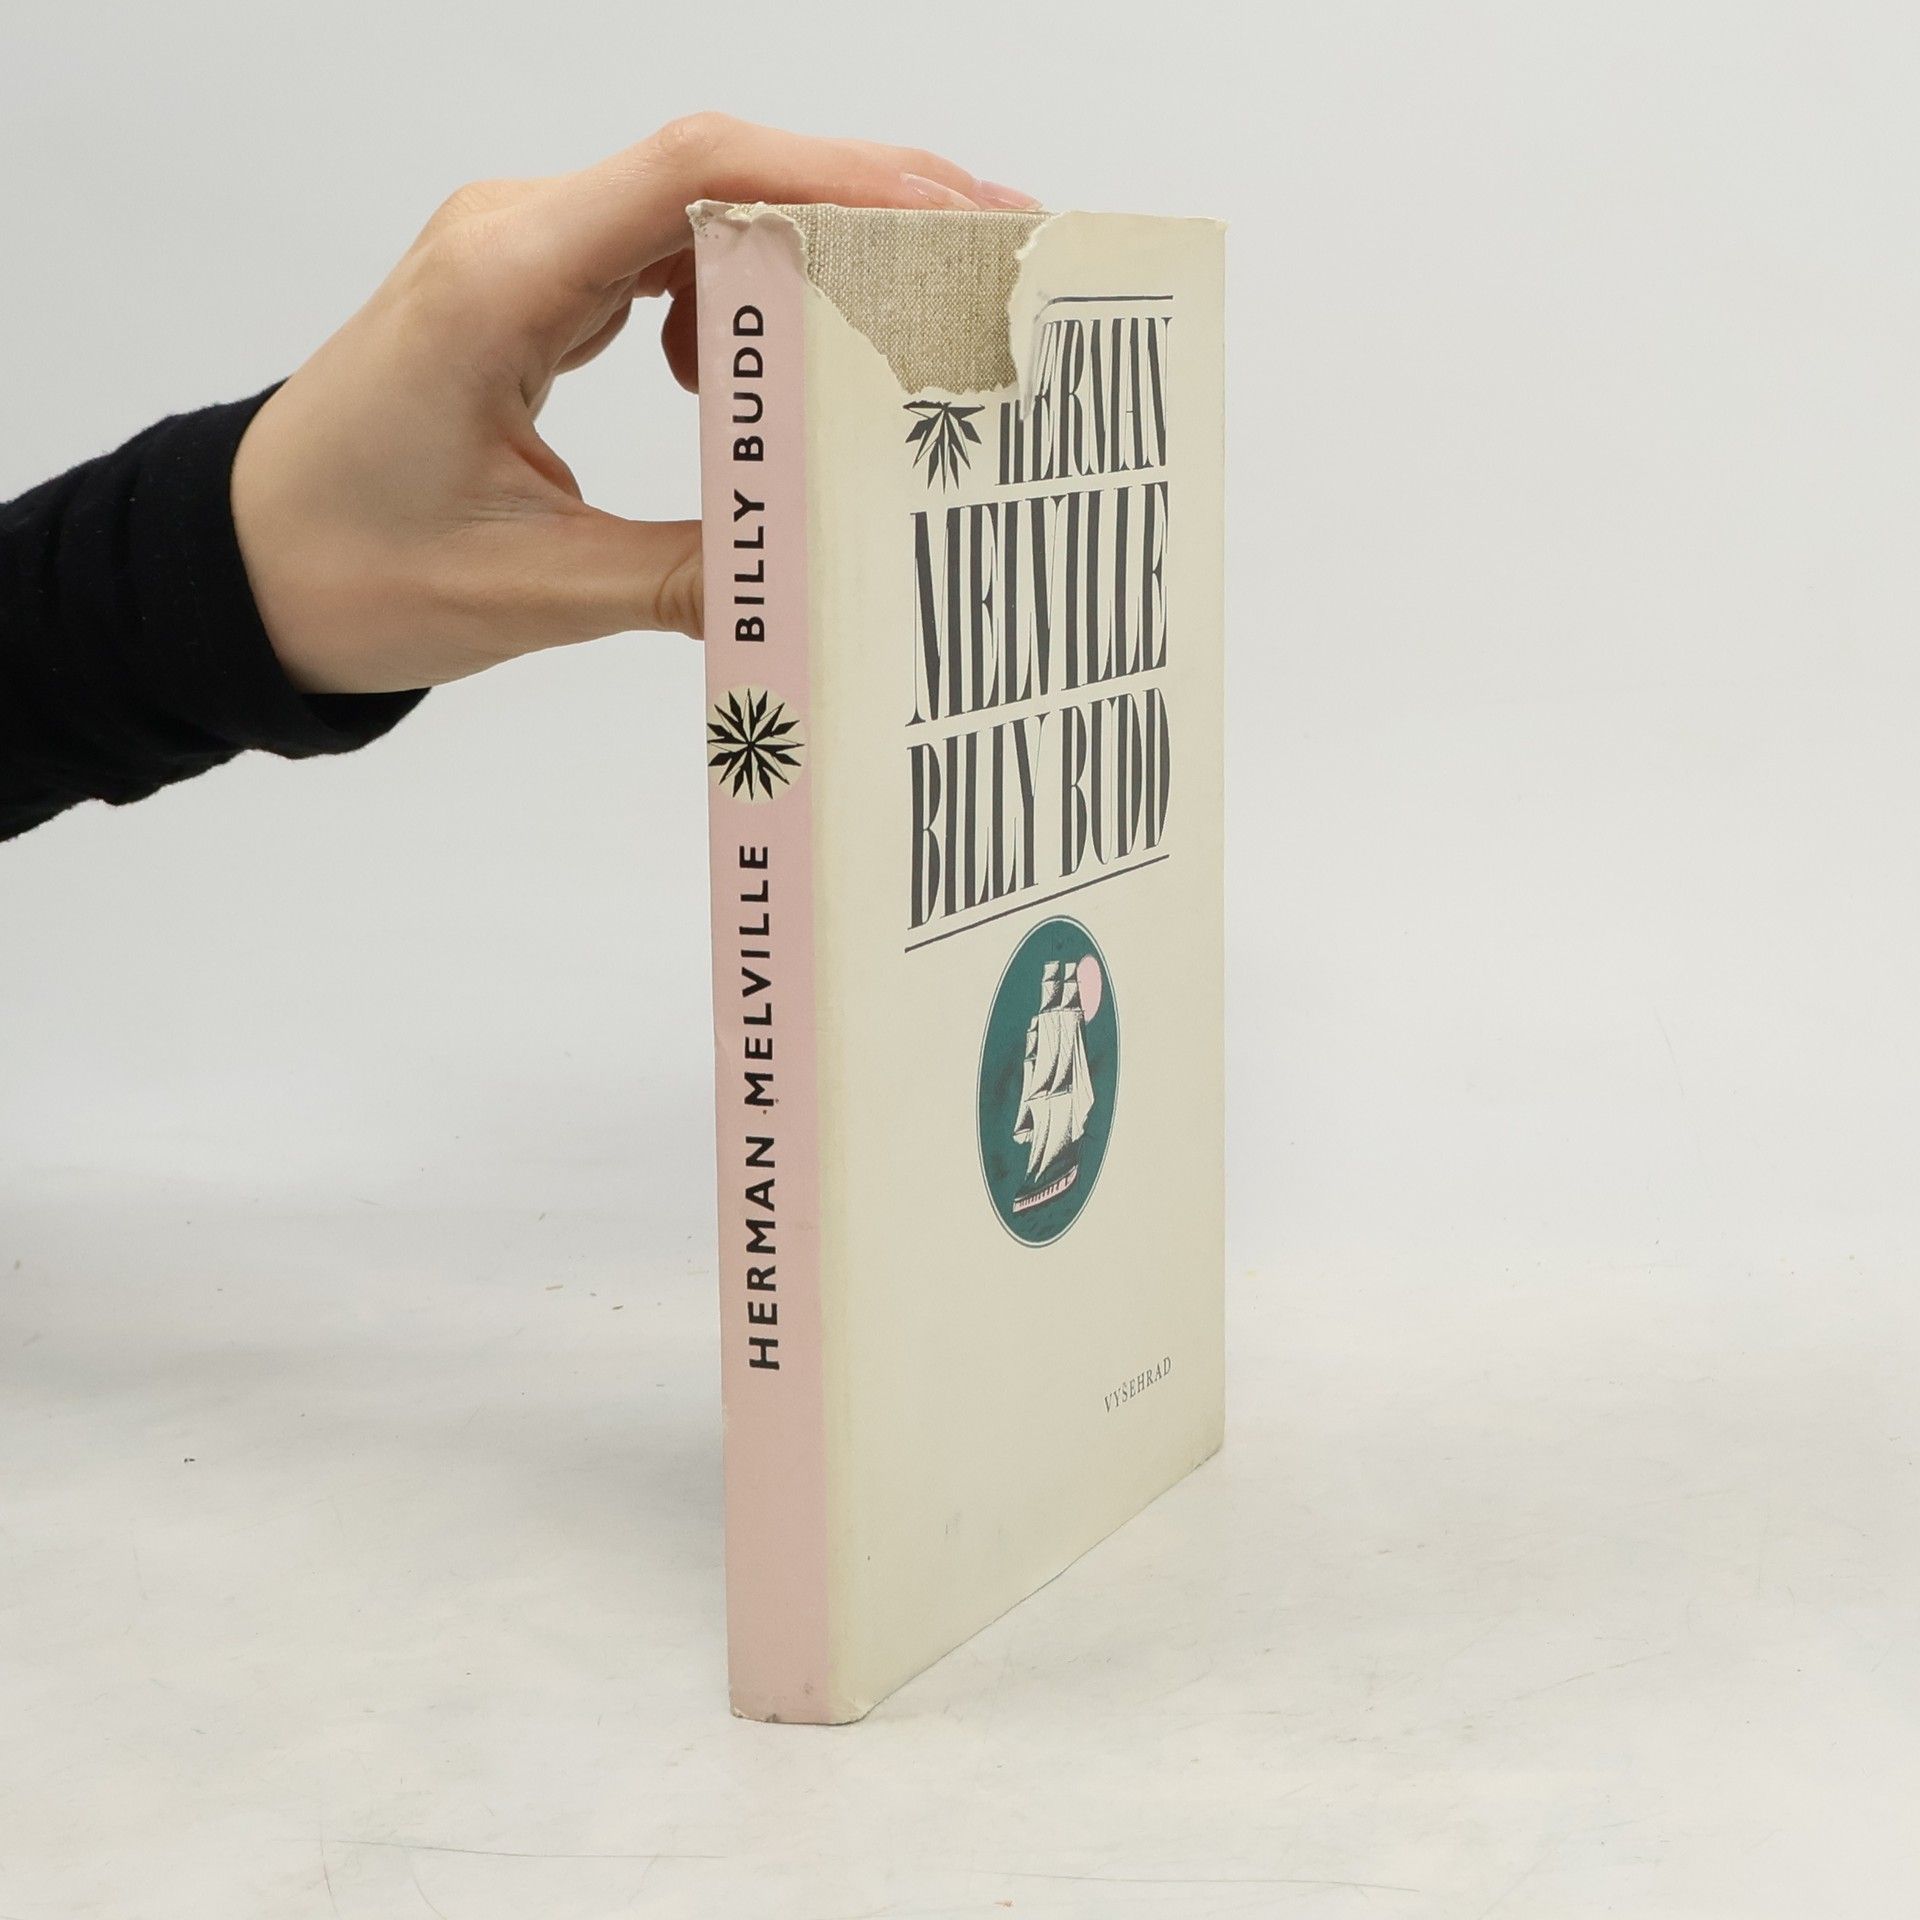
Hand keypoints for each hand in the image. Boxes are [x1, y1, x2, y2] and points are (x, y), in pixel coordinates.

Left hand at [230, 114, 1036, 694]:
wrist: (238, 565)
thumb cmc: (343, 570)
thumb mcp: (529, 593)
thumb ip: (681, 578)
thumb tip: (813, 578)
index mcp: (499, 282)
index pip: (690, 174)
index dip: (837, 178)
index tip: (952, 220)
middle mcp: (513, 235)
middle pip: (714, 166)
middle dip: (860, 199)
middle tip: (984, 254)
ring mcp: (522, 252)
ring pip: (696, 204)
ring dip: (806, 245)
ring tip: (902, 315)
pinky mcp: (532, 289)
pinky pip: (660, 253)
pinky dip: (737, 296)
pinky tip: (760, 377)